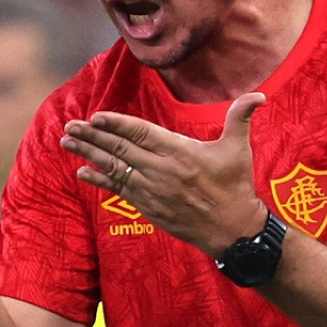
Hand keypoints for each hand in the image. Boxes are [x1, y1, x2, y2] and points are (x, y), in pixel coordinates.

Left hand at [60, 92, 266, 257]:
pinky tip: (82, 171)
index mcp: (179, 152)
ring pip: (114, 168)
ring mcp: (152, 190)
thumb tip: (258, 96)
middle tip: (70, 126)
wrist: (233, 230)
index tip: (95, 116)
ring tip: (68, 142)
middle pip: (120, 149)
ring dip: (89, 154)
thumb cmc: (236, 186)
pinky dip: (99, 180)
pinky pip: (119, 190)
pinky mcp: (149, 207)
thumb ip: (240, 118)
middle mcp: (161, 170)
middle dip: (92, 136)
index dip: (116, 124)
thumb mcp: (239, 149)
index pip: (140, 133)